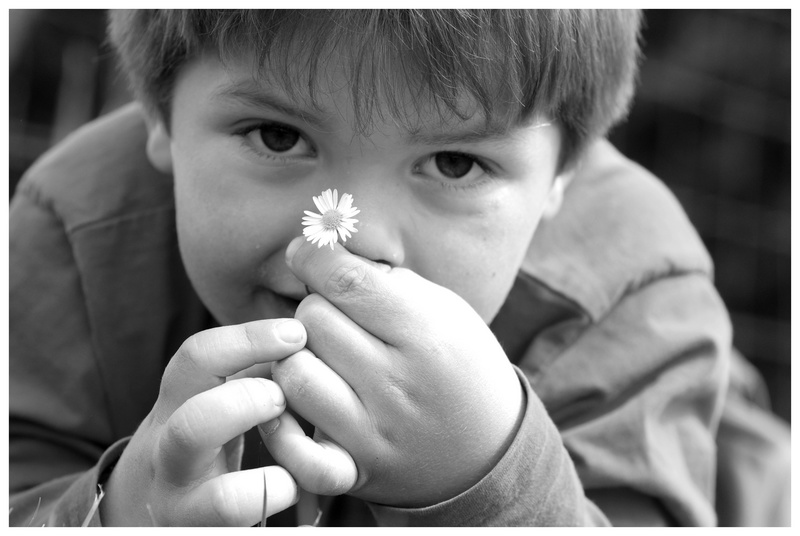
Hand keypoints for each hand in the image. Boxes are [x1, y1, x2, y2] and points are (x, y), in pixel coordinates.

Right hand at [100, 319, 306, 525]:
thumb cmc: (202, 437)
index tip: (296, 333)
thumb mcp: (211, 395)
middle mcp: (170, 456)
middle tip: (282, 399)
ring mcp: (185, 506)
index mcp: (176, 404)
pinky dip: (279, 512)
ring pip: (224, 501)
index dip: (247, 340)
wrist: (146, 508)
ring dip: (272, 482)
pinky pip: (242, 532)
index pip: (197, 358)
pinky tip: (298, 498)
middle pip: (194, 426)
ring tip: (292, 469)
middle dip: (247, 406)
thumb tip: (311, 333)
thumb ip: (254, 367)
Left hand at [262, 238, 524, 506]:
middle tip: (333, 315)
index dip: (314, 258)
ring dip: (297, 357)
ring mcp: (374, 429)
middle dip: (316, 306)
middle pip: (312, 319)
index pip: (345, 280)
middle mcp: (397, 382)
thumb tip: (324, 255)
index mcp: (427, 333)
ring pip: (294, 373)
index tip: (306, 254)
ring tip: (319, 356)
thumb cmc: (462, 367)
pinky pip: (296, 447)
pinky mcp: (355, 468)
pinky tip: (300, 405)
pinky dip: (286, 422)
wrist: (490, 452)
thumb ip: (390, 282)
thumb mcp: (448, 311)